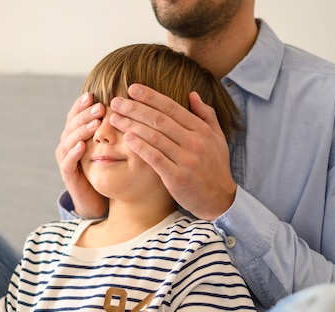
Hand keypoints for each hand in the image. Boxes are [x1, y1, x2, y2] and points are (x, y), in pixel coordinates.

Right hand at [55, 92, 108, 217]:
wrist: (97, 198)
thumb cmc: (104, 167)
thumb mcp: (107, 144)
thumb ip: (111, 127)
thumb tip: (126, 104)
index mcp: (76, 133)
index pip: (76, 114)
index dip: (82, 104)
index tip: (93, 94)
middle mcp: (67, 143)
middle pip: (72, 123)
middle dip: (85, 114)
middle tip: (99, 107)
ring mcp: (66, 159)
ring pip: (69, 140)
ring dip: (82, 130)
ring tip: (95, 123)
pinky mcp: (68, 175)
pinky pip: (68, 161)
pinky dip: (74, 152)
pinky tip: (82, 145)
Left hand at [110, 84, 236, 219]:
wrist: (219, 199)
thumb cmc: (215, 167)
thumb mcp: (217, 138)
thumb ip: (206, 114)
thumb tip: (192, 93)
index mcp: (202, 130)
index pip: (172, 107)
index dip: (151, 96)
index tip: (133, 89)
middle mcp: (195, 142)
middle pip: (159, 119)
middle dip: (135, 108)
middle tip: (116, 101)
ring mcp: (186, 160)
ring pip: (154, 137)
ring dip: (132, 126)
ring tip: (114, 119)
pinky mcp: (177, 178)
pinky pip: (155, 158)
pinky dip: (140, 147)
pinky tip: (127, 138)